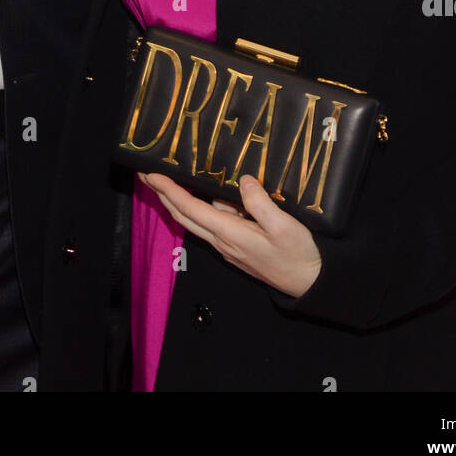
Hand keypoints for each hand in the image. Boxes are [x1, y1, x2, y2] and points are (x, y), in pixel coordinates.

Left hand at [139, 171, 321, 297]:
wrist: (308, 281)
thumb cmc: (297, 254)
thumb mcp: (284, 226)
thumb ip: (260, 203)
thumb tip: (242, 181)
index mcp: (229, 233)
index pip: (190, 208)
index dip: (169, 190)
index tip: (152, 174)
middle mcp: (222, 240)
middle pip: (183, 215)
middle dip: (162, 195)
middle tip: (147, 175)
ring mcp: (227, 245)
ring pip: (195, 220)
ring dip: (179, 201)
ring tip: (172, 178)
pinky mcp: (236, 245)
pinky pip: (211, 223)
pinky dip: (200, 208)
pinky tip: (207, 195)